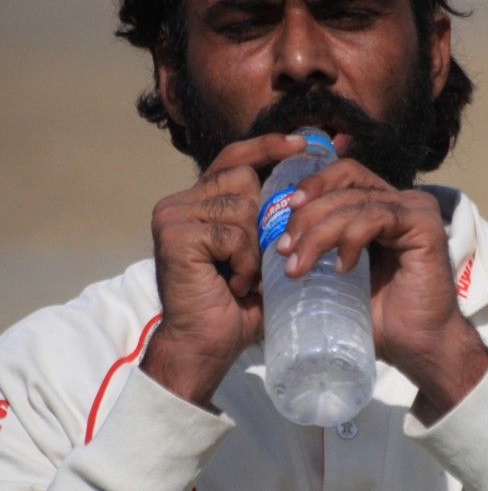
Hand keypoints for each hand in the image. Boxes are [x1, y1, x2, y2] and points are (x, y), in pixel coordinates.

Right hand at [141, 132, 305, 407]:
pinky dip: (244, 262)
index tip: (304, 143)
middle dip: (265, 216)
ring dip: (256, 248)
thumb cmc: (236, 307)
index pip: (233, 158)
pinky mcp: (176, 235)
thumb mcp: (259, 253)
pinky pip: (233, 233)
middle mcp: (178, 202)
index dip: (268, 147)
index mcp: (196, 202)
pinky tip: (235, 286)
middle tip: (262, 258)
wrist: (204, 347)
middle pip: (243, 177)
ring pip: (242, 207)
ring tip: (245, 279)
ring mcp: (173, 216)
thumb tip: (311, 184)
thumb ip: (269, 220)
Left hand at [276, 159, 487, 420]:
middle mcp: (402, 201)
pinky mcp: (425, 226)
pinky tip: (342, 267)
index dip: (312, 185)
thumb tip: (272, 245)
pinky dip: (351, 238)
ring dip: (319, 233)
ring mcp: (416, 210)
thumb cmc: (380, 317)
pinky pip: (377, 217)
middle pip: (344, 185)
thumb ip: (319, 252)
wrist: (418, 347)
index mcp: (382, 206)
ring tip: (300, 267)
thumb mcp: (339, 277)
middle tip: (284, 250)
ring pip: (354, 203)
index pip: (343, 175)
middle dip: (306, 216)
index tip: (283, 213)